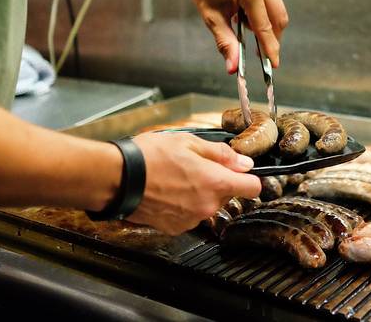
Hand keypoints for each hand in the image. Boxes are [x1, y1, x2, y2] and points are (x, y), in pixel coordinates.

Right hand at [128, 132, 260, 234]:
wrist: (117, 179)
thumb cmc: (148, 158)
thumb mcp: (188, 142)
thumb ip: (221, 154)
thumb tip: (244, 162)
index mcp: (215, 182)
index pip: (253, 187)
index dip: (250, 177)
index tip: (242, 172)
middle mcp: (206, 205)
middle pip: (228, 195)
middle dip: (218, 181)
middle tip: (195, 166)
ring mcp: (191, 219)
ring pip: (208, 205)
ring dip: (199, 193)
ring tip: (176, 178)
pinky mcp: (175, 227)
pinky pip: (190, 215)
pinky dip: (183, 205)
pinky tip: (167, 191)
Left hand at [180, 0, 288, 73]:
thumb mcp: (212, 18)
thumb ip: (226, 43)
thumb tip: (233, 68)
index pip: (264, 26)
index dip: (270, 47)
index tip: (274, 64)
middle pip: (278, 18)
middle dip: (271, 37)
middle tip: (260, 52)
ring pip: (276, 10)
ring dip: (264, 22)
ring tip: (241, 21)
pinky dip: (262, 10)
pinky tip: (244, 9)